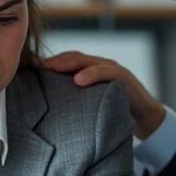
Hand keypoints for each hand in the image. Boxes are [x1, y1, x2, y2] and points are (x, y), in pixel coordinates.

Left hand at [43, 51, 165, 138]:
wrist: (145, 117)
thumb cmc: (114, 112)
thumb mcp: (90, 106)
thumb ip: (74, 102)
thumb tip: (45, 111)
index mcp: (90, 71)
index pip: (67, 61)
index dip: (49, 63)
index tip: (30, 70)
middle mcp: (100, 66)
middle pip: (73, 57)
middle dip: (55, 60)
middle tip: (37, 66)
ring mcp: (112, 70)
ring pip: (88, 61)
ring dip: (69, 63)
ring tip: (52, 68)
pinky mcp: (124, 78)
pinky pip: (107, 71)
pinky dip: (92, 73)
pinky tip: (79, 80)